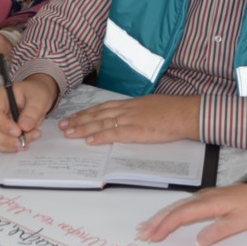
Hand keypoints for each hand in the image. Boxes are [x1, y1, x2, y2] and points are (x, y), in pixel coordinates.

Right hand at [0, 73, 57, 150]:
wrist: (36, 97)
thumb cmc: (35, 93)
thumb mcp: (39, 98)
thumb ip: (33, 111)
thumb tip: (24, 126)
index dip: (3, 125)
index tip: (18, 132)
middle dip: (7, 139)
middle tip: (25, 141)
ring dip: (10, 145)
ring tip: (29, 140)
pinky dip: (10, 147)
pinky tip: (24, 144)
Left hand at [61, 95, 200, 144]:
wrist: (184, 112)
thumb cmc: (171, 110)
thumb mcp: (150, 105)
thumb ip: (137, 111)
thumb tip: (129, 116)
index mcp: (129, 104)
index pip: (102, 108)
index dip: (86, 113)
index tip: (73, 117)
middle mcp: (126, 110)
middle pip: (97, 115)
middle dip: (78, 120)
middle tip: (63, 126)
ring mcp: (130, 120)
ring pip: (101, 124)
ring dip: (83, 129)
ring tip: (69, 133)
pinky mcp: (136, 131)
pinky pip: (115, 134)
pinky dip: (101, 137)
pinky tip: (90, 141)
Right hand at [136, 183, 246, 245]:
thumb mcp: (238, 223)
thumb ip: (216, 232)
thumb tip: (197, 243)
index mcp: (208, 203)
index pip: (181, 214)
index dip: (166, 225)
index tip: (154, 235)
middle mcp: (202, 198)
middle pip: (174, 209)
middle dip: (157, 221)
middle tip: (142, 234)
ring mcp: (202, 197)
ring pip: (176, 206)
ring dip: (161, 217)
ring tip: (146, 228)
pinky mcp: (205, 198)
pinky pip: (183, 205)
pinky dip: (171, 212)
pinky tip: (165, 219)